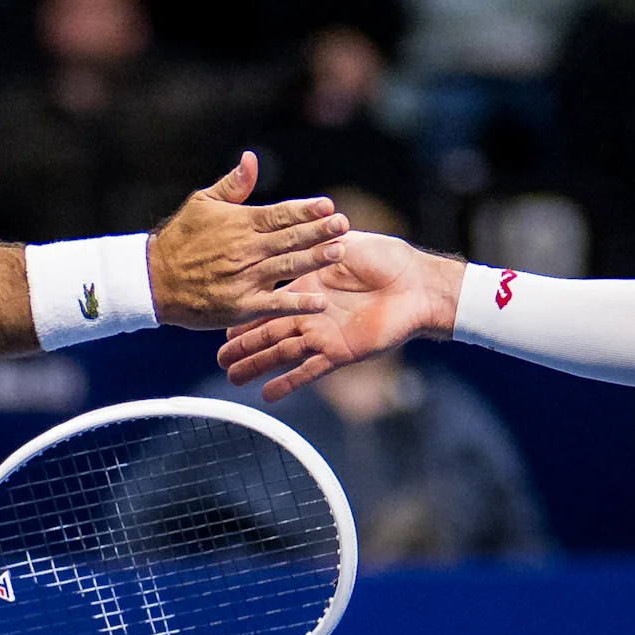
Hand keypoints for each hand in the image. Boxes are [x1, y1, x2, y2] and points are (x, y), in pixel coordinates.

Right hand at [149, 152, 346, 329]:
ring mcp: (244, 278)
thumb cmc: (180, 239)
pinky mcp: (240, 305)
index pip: (279, 214)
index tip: (328, 205)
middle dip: (318, 231)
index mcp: (240, 223)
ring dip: (314, 260)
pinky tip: (320, 303)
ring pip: (286, 267)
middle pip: (289, 238)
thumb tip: (252, 158)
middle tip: (344, 225)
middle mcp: (245, 249)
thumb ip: (233, 185)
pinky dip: (297, 303)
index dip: (305, 210)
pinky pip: (274, 304)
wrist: (153, 280)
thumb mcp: (202, 203)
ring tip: (338, 252)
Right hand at [213, 231, 460, 399]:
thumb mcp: (343, 244)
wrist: (416, 284)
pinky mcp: (340, 352)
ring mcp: (324, 335)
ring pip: (283, 354)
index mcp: (307, 288)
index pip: (268, 304)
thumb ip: (314, 248)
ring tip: (232, 379)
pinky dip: (289, 383)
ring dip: (258, 366)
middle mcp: (311, 314)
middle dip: (243, 346)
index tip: (221, 326)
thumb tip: (288, 240)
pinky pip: (310, 371)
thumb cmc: (386, 258)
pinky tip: (267, 394)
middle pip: (269, 333)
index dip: (245, 315)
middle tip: (218, 360)